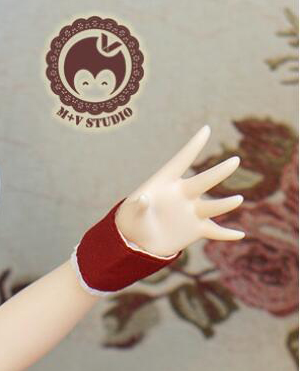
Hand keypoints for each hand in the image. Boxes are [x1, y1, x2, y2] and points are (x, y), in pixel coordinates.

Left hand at [115, 126, 244, 256]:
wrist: (137, 241)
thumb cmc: (131, 220)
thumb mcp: (131, 213)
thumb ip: (138, 205)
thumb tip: (143, 199)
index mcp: (166, 183)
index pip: (182, 161)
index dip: (193, 146)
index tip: (206, 129)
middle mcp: (183, 194)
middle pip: (204, 181)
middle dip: (219, 172)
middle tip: (235, 161)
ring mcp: (192, 211)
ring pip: (212, 207)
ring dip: (225, 204)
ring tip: (238, 199)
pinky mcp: (195, 229)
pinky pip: (214, 231)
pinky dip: (226, 234)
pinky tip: (240, 235)